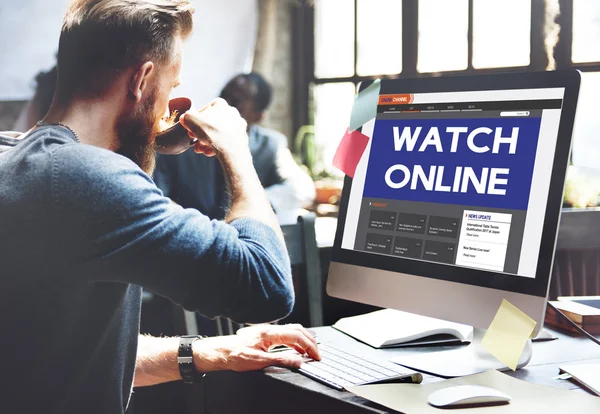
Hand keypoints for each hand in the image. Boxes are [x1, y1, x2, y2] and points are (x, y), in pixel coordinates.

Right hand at [179, 98, 248, 157]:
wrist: (231, 149)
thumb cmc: (212, 132)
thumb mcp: (190, 120)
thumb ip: (186, 116)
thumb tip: (185, 118)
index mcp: (220, 104)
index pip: (203, 110)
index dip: (194, 120)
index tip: (189, 129)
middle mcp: (232, 112)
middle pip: (211, 123)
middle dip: (200, 134)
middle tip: (194, 141)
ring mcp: (238, 125)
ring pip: (218, 133)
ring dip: (207, 142)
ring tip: (200, 149)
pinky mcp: (242, 138)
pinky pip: (226, 141)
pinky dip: (217, 146)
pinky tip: (209, 153)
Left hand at [193, 324, 319, 372]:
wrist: (220, 352)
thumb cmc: (234, 355)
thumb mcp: (259, 362)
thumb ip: (281, 360)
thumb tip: (298, 361)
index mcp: (269, 333)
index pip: (297, 336)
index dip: (309, 346)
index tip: (316, 356)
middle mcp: (270, 329)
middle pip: (297, 330)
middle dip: (310, 341)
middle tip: (317, 354)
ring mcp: (268, 331)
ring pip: (292, 330)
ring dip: (304, 340)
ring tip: (311, 351)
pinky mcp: (265, 335)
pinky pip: (285, 334)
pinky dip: (295, 340)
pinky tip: (297, 349)